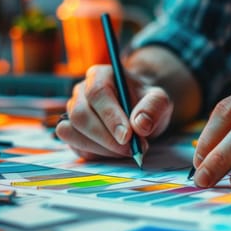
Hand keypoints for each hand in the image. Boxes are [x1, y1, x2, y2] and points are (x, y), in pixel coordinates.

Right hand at [56, 65, 172, 159]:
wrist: (139, 112)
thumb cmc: (145, 103)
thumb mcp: (159, 100)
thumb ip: (153, 107)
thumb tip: (140, 125)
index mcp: (99, 75)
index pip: (97, 93)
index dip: (110, 116)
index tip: (127, 136)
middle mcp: (81, 92)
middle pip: (80, 115)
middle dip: (106, 138)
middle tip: (131, 149)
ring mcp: (72, 112)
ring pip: (73, 132)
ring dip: (101, 148)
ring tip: (126, 150)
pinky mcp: (71, 132)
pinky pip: (76, 147)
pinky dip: (96, 154)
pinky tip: (115, 152)